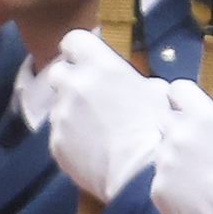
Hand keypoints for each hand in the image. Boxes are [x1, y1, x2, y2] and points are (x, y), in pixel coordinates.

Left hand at [43, 31, 169, 204]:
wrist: (139, 172)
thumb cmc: (157, 129)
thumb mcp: (157, 93)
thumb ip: (135, 81)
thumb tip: (139, 86)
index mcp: (100, 66)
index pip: (74, 40)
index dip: (79, 49)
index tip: (85, 58)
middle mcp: (74, 86)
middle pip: (59, 72)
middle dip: (71, 80)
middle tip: (91, 95)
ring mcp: (61, 115)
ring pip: (59, 106)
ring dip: (72, 112)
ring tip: (98, 129)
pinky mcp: (56, 142)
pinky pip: (59, 134)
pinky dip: (71, 138)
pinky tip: (93, 148)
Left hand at [149, 80, 212, 213]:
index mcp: (203, 117)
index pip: (178, 89)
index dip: (184, 97)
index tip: (191, 106)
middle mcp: (177, 136)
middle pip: (166, 119)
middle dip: (179, 127)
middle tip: (198, 145)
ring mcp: (164, 163)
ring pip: (161, 150)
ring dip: (174, 156)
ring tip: (197, 173)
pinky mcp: (157, 189)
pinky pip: (160, 178)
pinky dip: (172, 183)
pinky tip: (192, 192)